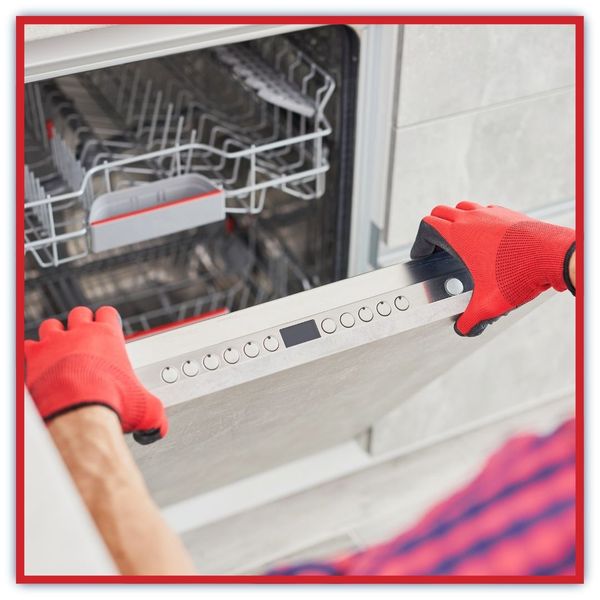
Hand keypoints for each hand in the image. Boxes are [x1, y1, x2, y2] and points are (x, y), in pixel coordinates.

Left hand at [25, 306, 167, 443]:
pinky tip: (36, 366)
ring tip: (58, 350)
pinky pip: (27, 346)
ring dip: (55, 336)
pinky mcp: (32, 357)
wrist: (77, 414)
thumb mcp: (143, 408)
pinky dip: (31, 355)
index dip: (108, 321)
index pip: (108, 314)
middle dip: (80, 324)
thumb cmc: (110, 404)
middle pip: (79, 314)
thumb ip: (153, 411)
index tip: (108, 330)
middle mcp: (80, 334)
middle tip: (83, 339)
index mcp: (108, 337)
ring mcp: (54, 343)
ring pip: (51, 326)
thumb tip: (158, 424)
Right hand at [411, 202, 574, 335]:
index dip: (420, 243)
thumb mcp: (489, 304)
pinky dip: (479, 221)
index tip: (422, 255)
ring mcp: (491, 214)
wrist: (554, 256)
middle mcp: (472, 219)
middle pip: (440, 212)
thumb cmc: (520, 273)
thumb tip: (463, 329)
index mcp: (459, 235)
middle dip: (434, 229)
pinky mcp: (508, 215)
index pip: (427, 226)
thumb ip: (471, 320)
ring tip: (459, 241)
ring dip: (455, 221)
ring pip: (462, 208)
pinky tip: (487, 240)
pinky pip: (485, 211)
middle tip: (435, 247)